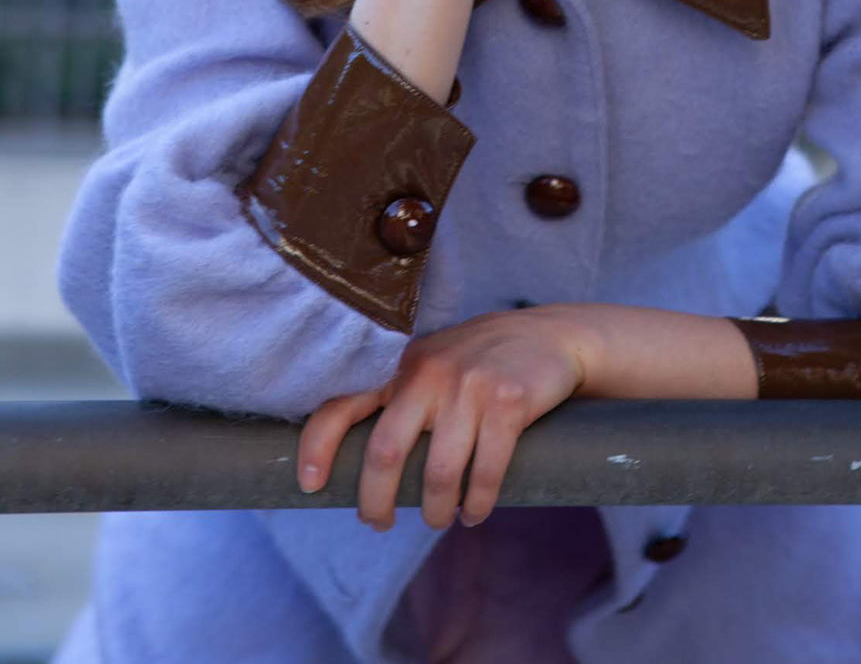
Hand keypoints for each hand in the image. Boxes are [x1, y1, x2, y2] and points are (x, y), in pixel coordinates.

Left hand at [296, 305, 597, 530]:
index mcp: (402, 365)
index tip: (310, 484)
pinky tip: (474, 512)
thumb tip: (362, 467)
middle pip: (386, 452)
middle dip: (377, 502)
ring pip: (439, 473)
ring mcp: (471, 386)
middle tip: (379, 523)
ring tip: (440, 519)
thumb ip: (401, 399)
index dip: (318, 445)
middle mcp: (430, 372)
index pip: (344, 402)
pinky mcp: (509, 402)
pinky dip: (477, 505)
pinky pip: (485, 473)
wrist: (550, 336)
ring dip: (436, 512)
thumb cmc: (481, 360)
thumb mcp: (433, 363)